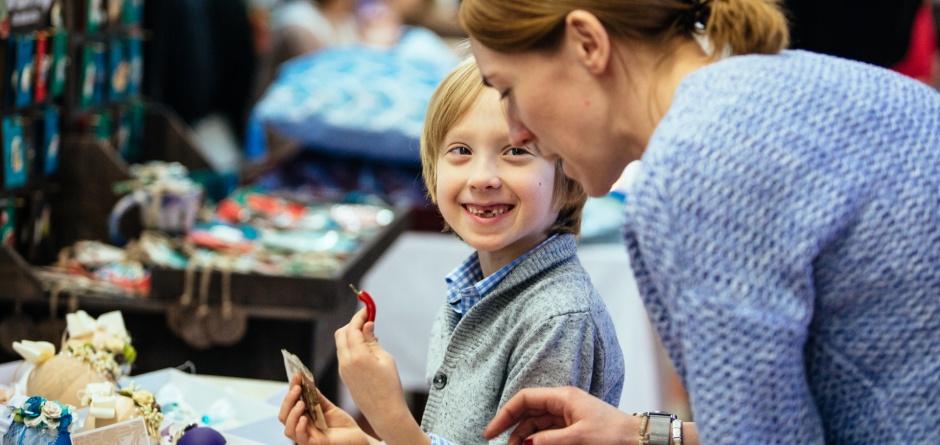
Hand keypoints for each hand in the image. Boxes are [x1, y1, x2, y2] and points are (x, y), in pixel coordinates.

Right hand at [278, 373, 370, 444]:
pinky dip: (299, 428)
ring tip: (301, 403)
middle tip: (297, 388)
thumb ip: (317, 398)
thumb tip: (307, 382)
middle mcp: (301, 427)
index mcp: (303, 417)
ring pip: (288, 428)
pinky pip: (300, 439)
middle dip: (288, 400)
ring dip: (292, 414)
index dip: (291, 389)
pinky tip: (304, 419)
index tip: (296, 375)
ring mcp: (307, 437)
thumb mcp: (328, 408)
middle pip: (284, 416)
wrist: (357, 439)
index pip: (290, 404)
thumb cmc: (342, 425)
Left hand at [335, 308, 425, 444]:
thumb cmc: (390, 386)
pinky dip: (351, 346)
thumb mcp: (386, 359)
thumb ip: (373, 340)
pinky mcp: (345, 376)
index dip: (359, 316)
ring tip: (369, 335)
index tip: (367, 309)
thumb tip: (367, 325)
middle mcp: (346, 362)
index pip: (353, 328)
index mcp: (357, 356)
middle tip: (367, 321)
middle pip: (341, 333)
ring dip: (351, 335)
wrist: (385, 413)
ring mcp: (343, 370)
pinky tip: (365, 349)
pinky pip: (343, 355)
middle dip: (352, 324)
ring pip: (341, 344)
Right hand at [483, 386, 638, 444]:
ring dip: (525, 438)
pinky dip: (538, 442)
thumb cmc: (615, 436)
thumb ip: (547, 441)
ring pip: (537, 425)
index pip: (525, 399)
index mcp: (563, 397)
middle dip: (514, 431)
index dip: (505, 414)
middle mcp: (563, 404)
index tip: (491, 433)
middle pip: (528, 413)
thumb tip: (525, 444)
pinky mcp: (575, 429)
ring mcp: (569, 416)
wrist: (642, 441)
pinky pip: (549, 433)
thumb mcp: (578, 439)